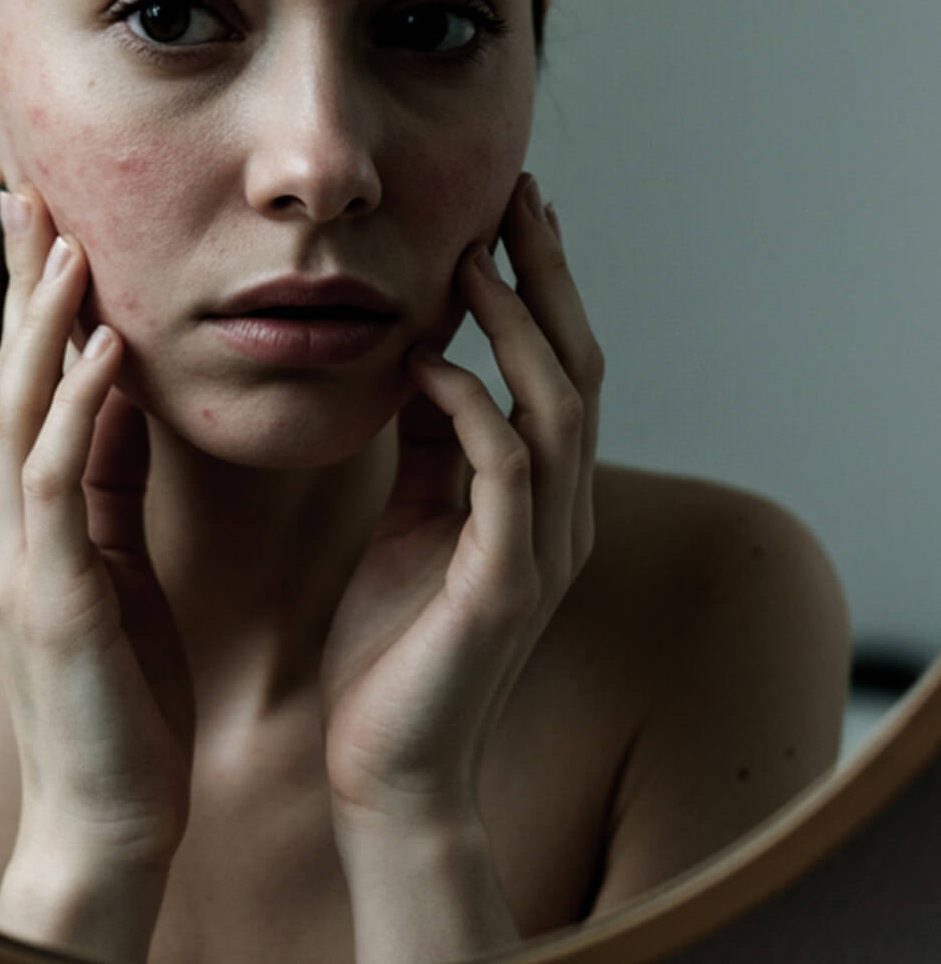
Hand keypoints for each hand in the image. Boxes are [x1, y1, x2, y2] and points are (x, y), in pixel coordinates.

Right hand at [0, 187, 192, 961]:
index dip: (25, 302)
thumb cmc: (119, 706)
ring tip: (65, 240)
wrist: (107, 823)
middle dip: (16, 285)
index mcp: (16, 525)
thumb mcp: (112, 570)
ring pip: (18, 414)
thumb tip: (120, 391)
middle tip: (28, 191)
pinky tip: (104, 345)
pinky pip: (60, 480)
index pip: (17, 390)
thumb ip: (105, 482)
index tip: (42, 218)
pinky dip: (79, 405)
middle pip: (3, 379)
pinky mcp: (49, 596)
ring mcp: (14, 561)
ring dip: (42, 323)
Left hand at [321, 171, 600, 832]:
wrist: (388, 764)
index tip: (503, 214)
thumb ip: (428, 449)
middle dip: (545, 279)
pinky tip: (425, 368)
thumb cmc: (388, 645)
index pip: (554, 368)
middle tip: (513, 198)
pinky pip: (505, 473)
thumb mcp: (408, 521)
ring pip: (558, 408)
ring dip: (516, 329)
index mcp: (537, 497)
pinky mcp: (506, 584)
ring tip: (474, 261)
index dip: (536, 289)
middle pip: (576, 367)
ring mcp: (542, 548)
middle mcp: (560, 514)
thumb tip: (418, 360)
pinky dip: (471, 409)